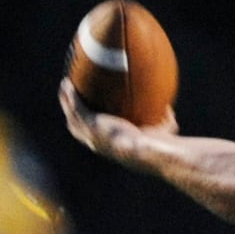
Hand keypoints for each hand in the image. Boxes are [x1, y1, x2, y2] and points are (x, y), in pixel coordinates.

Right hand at [59, 78, 177, 157]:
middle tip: (72, 102)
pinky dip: (69, 95)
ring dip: (66, 102)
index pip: (97, 139)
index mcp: (111, 148)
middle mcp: (97, 144)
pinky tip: (68, 83)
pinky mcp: (88, 123)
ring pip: (72, 115)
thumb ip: (164, 123)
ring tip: (65, 88)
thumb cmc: (160, 146)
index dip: (91, 130)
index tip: (92, 119)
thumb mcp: (162, 133)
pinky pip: (74, 106)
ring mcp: (90, 134)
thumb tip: (168, 111)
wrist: (148, 150)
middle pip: (78, 129)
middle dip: (73, 116)